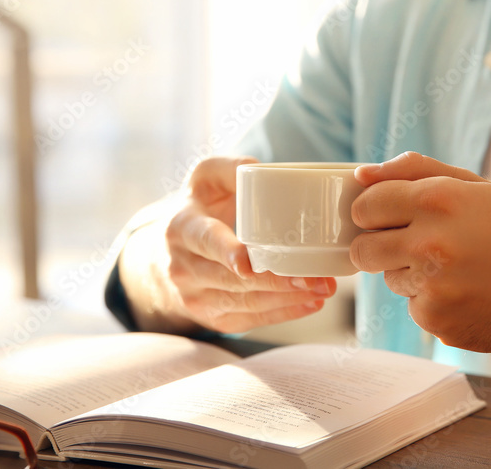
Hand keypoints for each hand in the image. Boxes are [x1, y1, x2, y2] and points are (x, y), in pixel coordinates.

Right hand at [158, 156, 335, 333]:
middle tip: (315, 277)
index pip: (205, 241)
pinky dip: (282, 314)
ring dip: (287, 299)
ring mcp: (195, 298)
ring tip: (323, 288)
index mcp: (181, 228)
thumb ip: (228, 168)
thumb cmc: (198, 208)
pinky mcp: (211, 318)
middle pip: (233, 280)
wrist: (167, 254)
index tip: (250, 262)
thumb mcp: (204, 179)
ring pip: (245, 304)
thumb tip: (260, 169)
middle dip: (276, 281)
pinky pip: (249, 321)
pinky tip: (310, 303)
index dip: (227, 253)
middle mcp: (182, 268)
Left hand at [349, 152, 490, 355]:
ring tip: (454, 268)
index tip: (383, 216)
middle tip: (408, 245)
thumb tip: (361, 175)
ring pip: (388, 278)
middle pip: (363, 249)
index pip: (366, 206)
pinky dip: (431, 300)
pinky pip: (412, 306)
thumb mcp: (472, 186)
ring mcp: (433, 286)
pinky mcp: (437, 320)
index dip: (372, 212)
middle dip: (376, 246)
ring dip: (409, 274)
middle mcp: (431, 243)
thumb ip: (414, 171)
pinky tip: (464, 293)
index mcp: (437, 200)